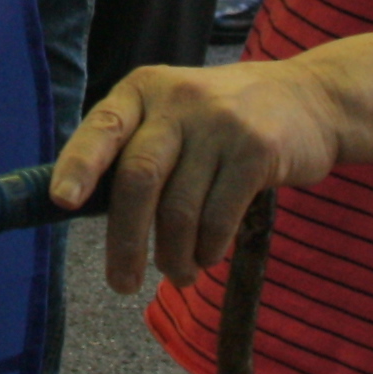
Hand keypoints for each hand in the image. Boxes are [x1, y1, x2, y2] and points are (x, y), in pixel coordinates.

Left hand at [52, 61, 344, 293]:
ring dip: (173, 255)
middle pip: (139, 177)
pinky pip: (218, 219)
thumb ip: (134, 149)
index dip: (79, 165)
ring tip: (178, 272)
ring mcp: (221, 123)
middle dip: (126, 240)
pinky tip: (207, 256)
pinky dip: (207, 250)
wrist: (310, 98)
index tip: (62, 202)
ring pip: (179, 209)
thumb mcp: (174, 114)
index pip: (103, 128)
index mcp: (144, 89)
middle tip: (122, 284)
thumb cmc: (222, 121)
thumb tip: (78, 210)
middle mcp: (179, 99)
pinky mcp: (257, 150)